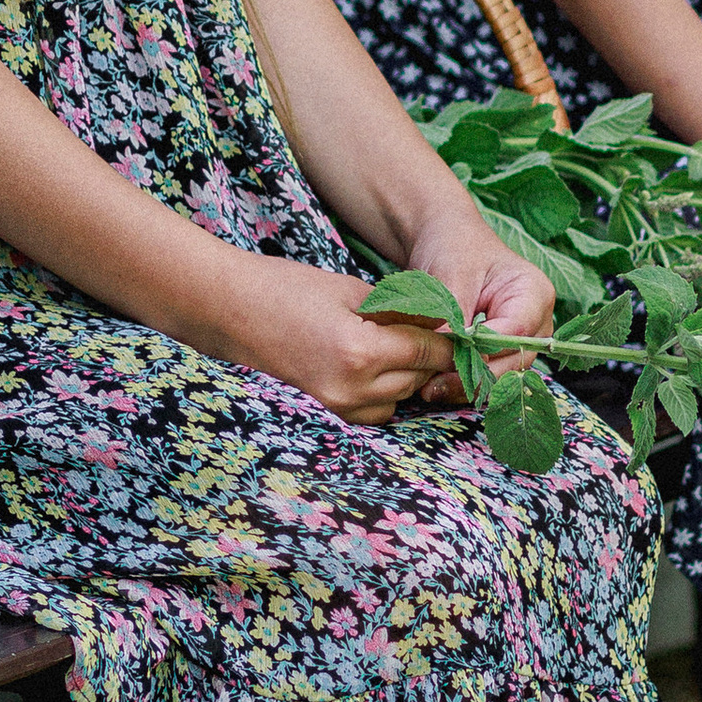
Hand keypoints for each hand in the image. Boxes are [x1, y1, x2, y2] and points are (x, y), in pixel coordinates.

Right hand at [211, 255, 459, 425]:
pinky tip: (376, 365)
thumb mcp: (352, 291)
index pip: (430, 351)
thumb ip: (399, 313)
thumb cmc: (289, 289)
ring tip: (402, 346)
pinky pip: (376, 410)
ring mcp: (337, 405)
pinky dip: (385, 391)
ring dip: (409, 375)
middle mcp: (352, 388)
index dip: (453, 339)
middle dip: (432, 356)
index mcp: (362, 351)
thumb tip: (441, 323)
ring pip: (401, 399)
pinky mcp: (327, 411)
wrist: (231, 310)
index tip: (469, 330)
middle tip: (438, 333)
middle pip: (419, 379)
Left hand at [389, 211, 560, 403]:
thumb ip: (453, 316)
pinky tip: (433, 383)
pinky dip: (460, 382)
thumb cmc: (453, 247)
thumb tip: (445, 357)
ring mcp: (520, 341)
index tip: (446, 360)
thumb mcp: (451, 275)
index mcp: (535, 294)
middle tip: (432, 385)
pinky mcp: (499, 353)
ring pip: (500, 377)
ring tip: (427, 387)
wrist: (443, 241)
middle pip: (513, 364)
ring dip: (465, 385)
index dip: (483, 354)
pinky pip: (486, 377)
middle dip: (473, 377)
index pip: (516, 336)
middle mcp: (536, 323)